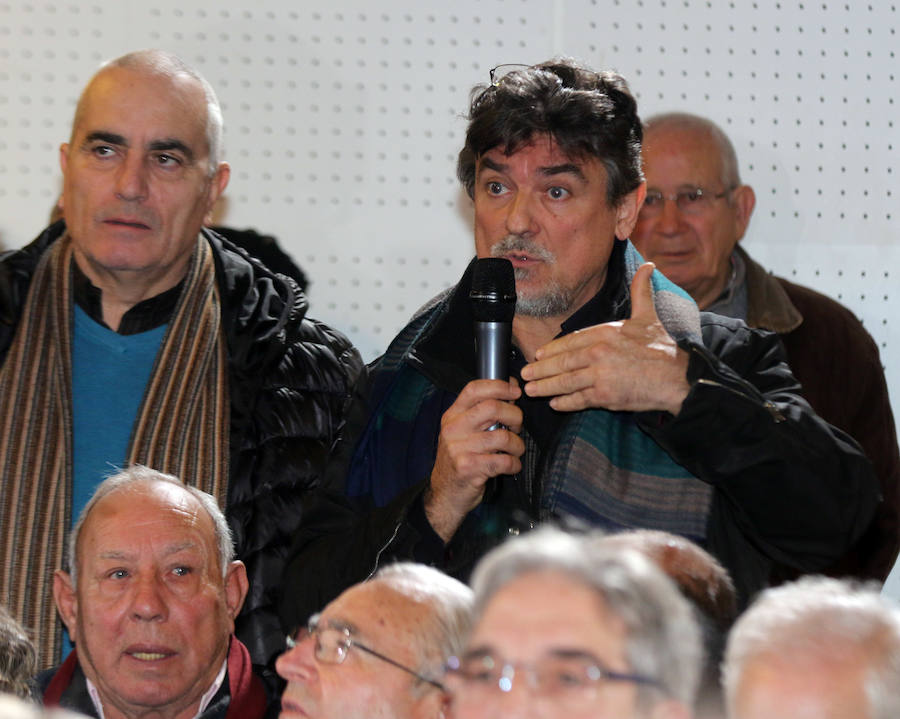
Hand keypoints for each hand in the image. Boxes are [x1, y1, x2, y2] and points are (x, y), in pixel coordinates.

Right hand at [425, 378, 523, 541]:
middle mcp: (453, 429)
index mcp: (452, 416)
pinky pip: (503, 461)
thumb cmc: (460, 460)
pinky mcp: (469, 468)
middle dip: (515, 416)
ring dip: (518, 445)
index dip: (499, 386)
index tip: (515, 391)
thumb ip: (481, 414)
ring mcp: (460, 449)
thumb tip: (510, 393)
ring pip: (503, 436)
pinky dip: (514, 464)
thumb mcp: (461, 432)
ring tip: (515, 450)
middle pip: (493, 408)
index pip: (474, 389)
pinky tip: (511, 466)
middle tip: (517, 426)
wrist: (444, 493)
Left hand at [520, 262, 689, 414]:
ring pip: (565, 381)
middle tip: (525, 374)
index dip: (551, 349)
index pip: (569, 341)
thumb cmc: (663, 347)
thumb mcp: (648, 315)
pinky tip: (555, 403)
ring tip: (531, 390)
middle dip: (540, 369)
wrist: (678, 376)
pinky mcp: (605, 395)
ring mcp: (600, 374)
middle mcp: (598, 352)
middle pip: (562, 362)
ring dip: (545, 387)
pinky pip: (578, 399)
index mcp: (604, 332)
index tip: (538, 354)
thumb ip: (641, 291)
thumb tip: (648, 266)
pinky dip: (565, 403)